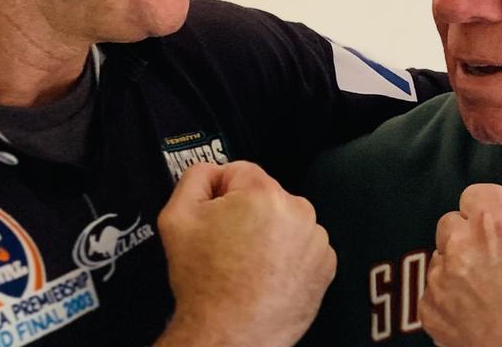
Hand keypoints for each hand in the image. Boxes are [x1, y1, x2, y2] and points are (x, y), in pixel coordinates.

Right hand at [155, 160, 335, 346]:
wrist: (229, 335)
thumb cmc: (206, 285)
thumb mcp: (176, 219)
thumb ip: (194, 178)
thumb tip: (212, 171)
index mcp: (264, 194)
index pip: (239, 172)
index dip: (219, 195)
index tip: (214, 220)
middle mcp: (298, 212)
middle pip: (264, 196)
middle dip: (246, 215)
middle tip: (227, 247)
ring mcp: (316, 240)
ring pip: (285, 221)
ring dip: (268, 235)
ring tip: (247, 265)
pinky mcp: (325, 265)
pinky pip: (301, 247)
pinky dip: (286, 257)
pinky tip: (266, 275)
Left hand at [419, 184, 501, 346]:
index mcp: (498, 227)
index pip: (476, 193)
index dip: (487, 208)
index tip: (495, 221)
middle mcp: (463, 246)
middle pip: (451, 221)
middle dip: (467, 235)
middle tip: (489, 258)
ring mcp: (442, 279)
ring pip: (440, 256)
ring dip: (457, 266)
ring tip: (484, 291)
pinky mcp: (429, 308)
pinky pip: (433, 289)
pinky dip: (449, 297)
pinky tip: (473, 312)